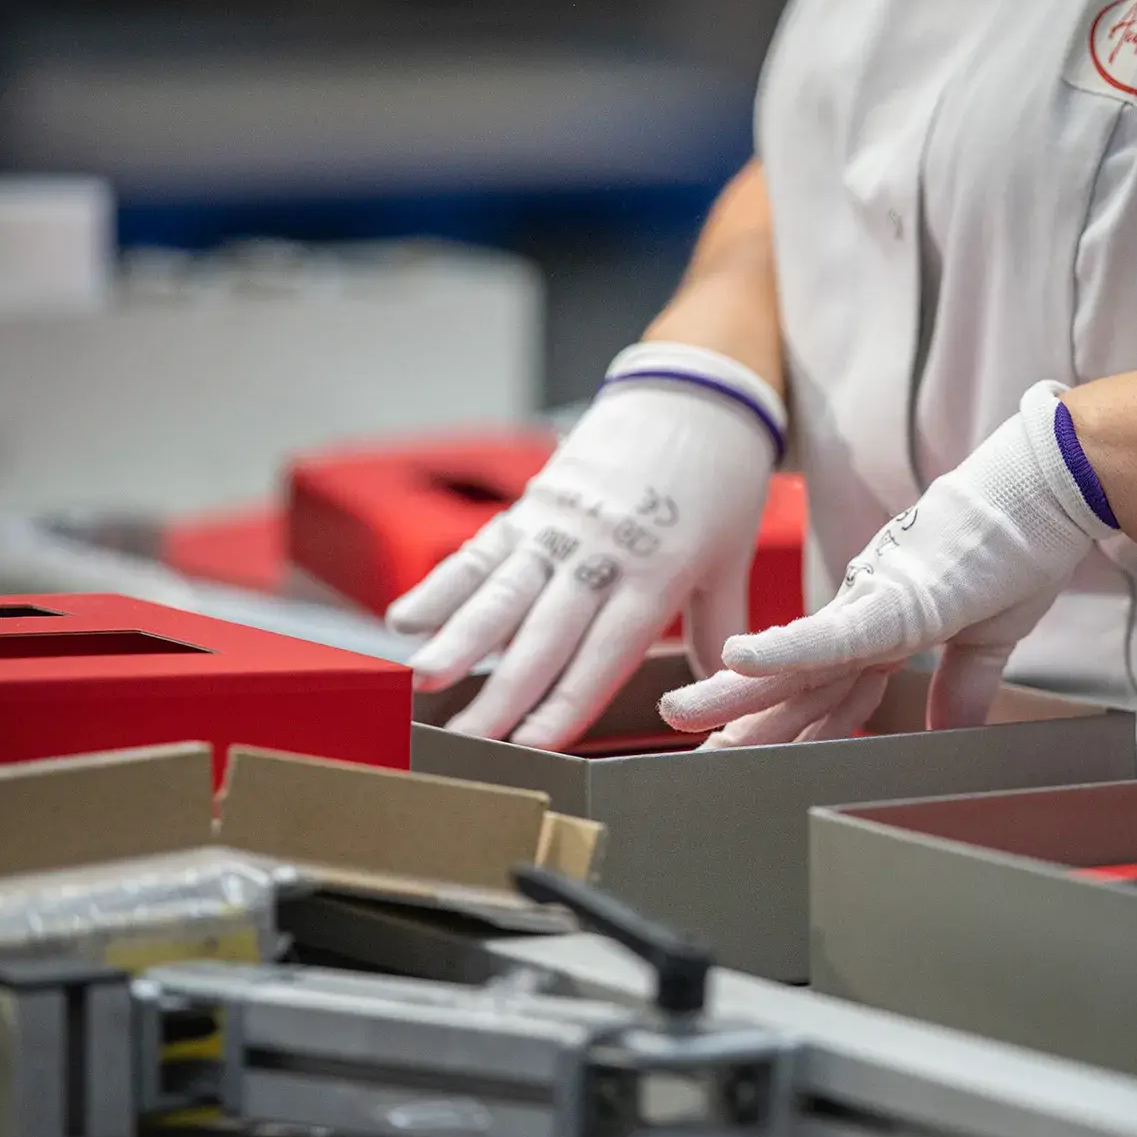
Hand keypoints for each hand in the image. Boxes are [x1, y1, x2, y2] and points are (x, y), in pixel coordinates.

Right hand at [387, 342, 784, 747]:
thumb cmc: (721, 481)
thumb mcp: (730, 558)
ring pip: (503, 591)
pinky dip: (442, 584)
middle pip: (544, 635)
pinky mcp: (536, 501)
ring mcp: (562, 526)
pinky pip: (483, 549)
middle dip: (503, 693)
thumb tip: (724, 695)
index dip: (566, 702)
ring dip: (459, 638)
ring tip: (423, 680)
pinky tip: (406, 619)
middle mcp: (601, 553)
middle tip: (466, 740)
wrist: (699, 391)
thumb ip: (718, 629)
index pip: (604, 653)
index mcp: (657, 575)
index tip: (533, 745)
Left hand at [659, 381, 1118, 744]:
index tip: (745, 751)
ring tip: (684, 713)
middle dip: (743, 717)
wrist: (1047, 496)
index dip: (789, 724)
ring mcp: (873, 603)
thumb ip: (961, 688)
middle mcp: (866, 614)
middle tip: (690, 746)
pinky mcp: (893, 598)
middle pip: (795, 680)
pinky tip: (739, 659)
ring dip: (738, 692)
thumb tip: (948, 734)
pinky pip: (833, 634)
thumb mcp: (988, 640)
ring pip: (796, 661)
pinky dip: (785, 649)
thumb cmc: (1019, 552)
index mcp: (887, 626)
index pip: (829, 687)